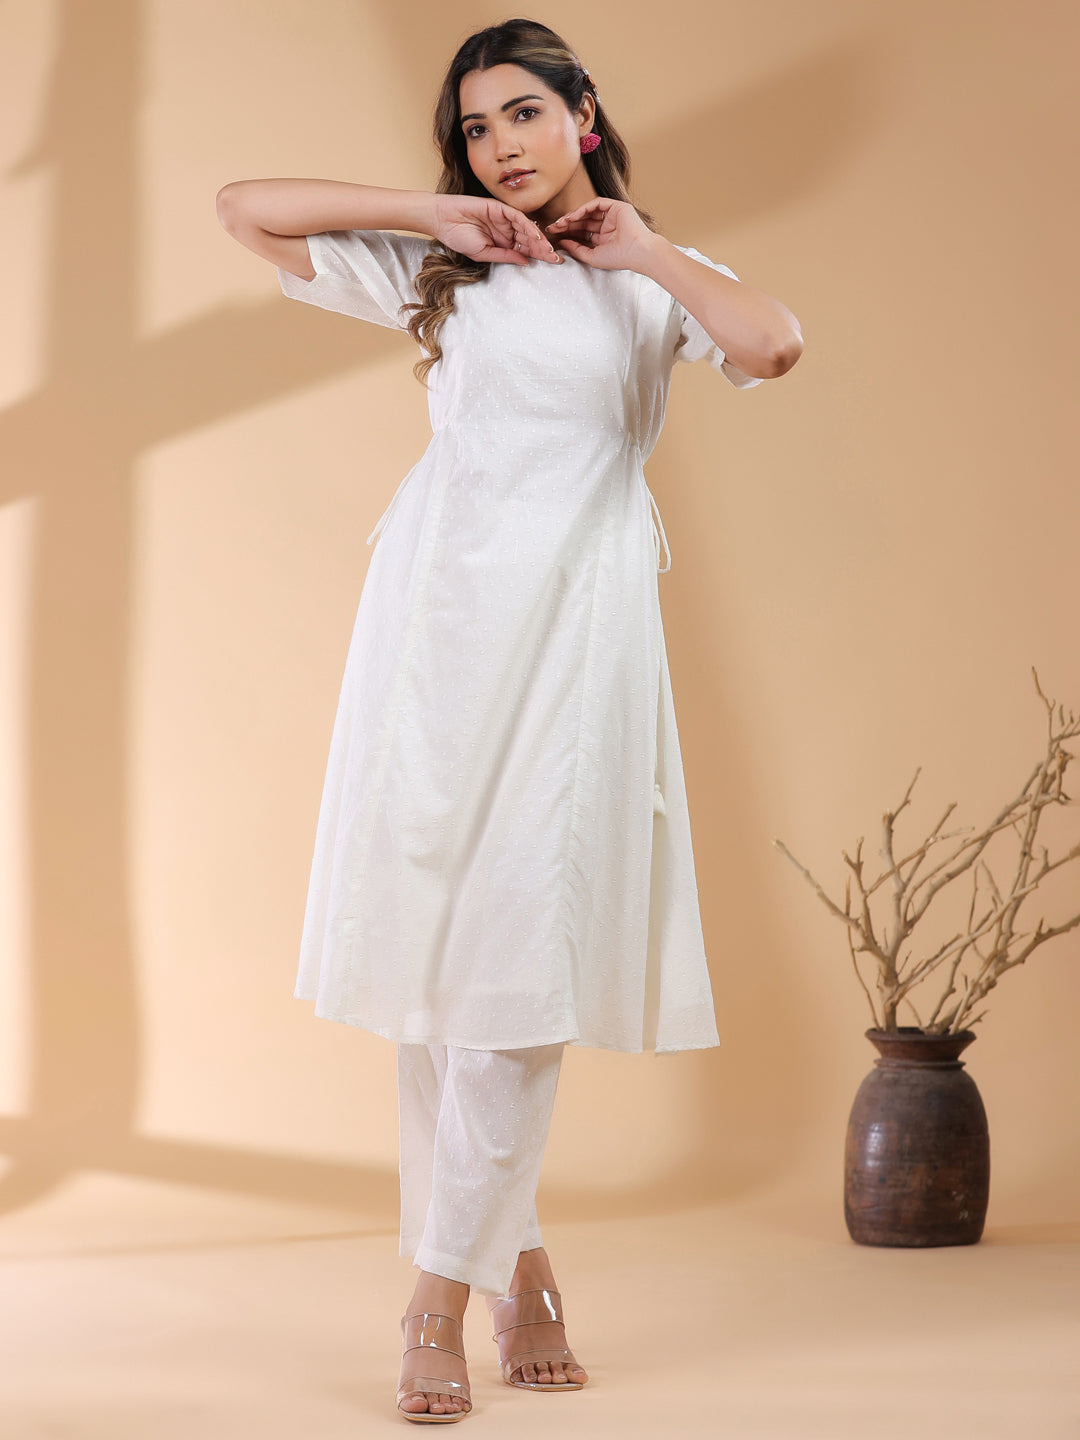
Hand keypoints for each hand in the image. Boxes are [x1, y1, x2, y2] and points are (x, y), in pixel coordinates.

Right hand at [431, 195, 562, 265]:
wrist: (442, 220)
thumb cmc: (458, 238)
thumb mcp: (484, 254)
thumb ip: (505, 256)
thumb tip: (525, 262)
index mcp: (503, 242)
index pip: (525, 249)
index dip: (539, 256)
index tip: (554, 264)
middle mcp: (506, 230)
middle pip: (529, 240)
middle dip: (543, 249)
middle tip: (557, 259)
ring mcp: (504, 218)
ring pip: (527, 228)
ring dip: (538, 239)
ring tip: (548, 250)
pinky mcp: (500, 208)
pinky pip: (517, 217)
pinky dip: (527, 225)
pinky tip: (535, 236)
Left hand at [544, 197, 656, 271]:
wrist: (637, 252)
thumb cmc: (618, 258)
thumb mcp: (592, 256)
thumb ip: (576, 249)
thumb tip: (562, 242)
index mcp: (604, 238)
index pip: (582, 232)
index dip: (568, 232)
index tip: (554, 234)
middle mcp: (607, 225)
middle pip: (583, 221)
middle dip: (567, 223)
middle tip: (553, 226)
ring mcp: (612, 215)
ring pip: (587, 212)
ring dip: (573, 215)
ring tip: (560, 222)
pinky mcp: (616, 206)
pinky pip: (596, 204)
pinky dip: (583, 208)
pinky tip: (572, 216)